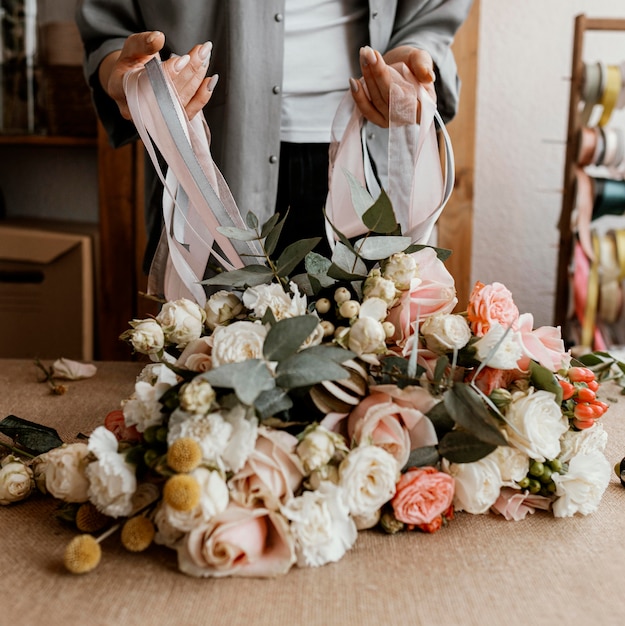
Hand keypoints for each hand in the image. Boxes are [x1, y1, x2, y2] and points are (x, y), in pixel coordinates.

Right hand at [99, 31, 217, 120]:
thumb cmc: (128, 65)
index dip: (168, 73)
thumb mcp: (130, 49)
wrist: (130, 85)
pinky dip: (201, 97)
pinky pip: (188, 113)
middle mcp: (138, 110)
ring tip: (205, 59)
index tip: (184, 58)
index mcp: (121, 89)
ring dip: (196, 80)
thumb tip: (159, 38)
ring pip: (180, 103)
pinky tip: (210, 82)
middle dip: (188, 71)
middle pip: (168, 93)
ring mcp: (155, 120)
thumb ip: (142, 43)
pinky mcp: (170, 123)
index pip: (147, 84)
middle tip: (203, 52)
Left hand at [349, 45, 435, 126]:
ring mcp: (391, 119)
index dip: (394, 85)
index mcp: (424, 106)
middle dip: (378, 74)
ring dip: (367, 78)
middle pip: (389, 99)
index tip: (382, 64)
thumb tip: (429, 77)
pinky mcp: (378, 117)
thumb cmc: (413, 64)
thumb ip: (424, 66)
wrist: (400, 66)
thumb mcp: (421, 59)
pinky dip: (358, 97)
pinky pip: (366, 111)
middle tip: (370, 53)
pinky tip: (353, 82)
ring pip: (376, 102)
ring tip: (364, 57)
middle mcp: (407, 116)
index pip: (409, 101)